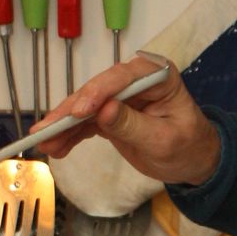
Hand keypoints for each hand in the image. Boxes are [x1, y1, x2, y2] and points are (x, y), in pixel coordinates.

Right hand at [31, 51, 221, 186]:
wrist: (193, 160)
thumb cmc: (188, 146)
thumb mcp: (163, 140)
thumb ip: (132, 125)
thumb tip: (104, 111)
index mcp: (157, 76)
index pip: (122, 78)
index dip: (97, 93)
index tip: (79, 111)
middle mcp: (135, 80)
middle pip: (96, 91)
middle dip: (70, 111)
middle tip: (46, 129)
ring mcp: (120, 96)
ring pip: (85, 107)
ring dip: (63, 126)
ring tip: (43, 143)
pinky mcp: (109, 114)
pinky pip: (85, 123)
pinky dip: (69, 135)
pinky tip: (54, 147)